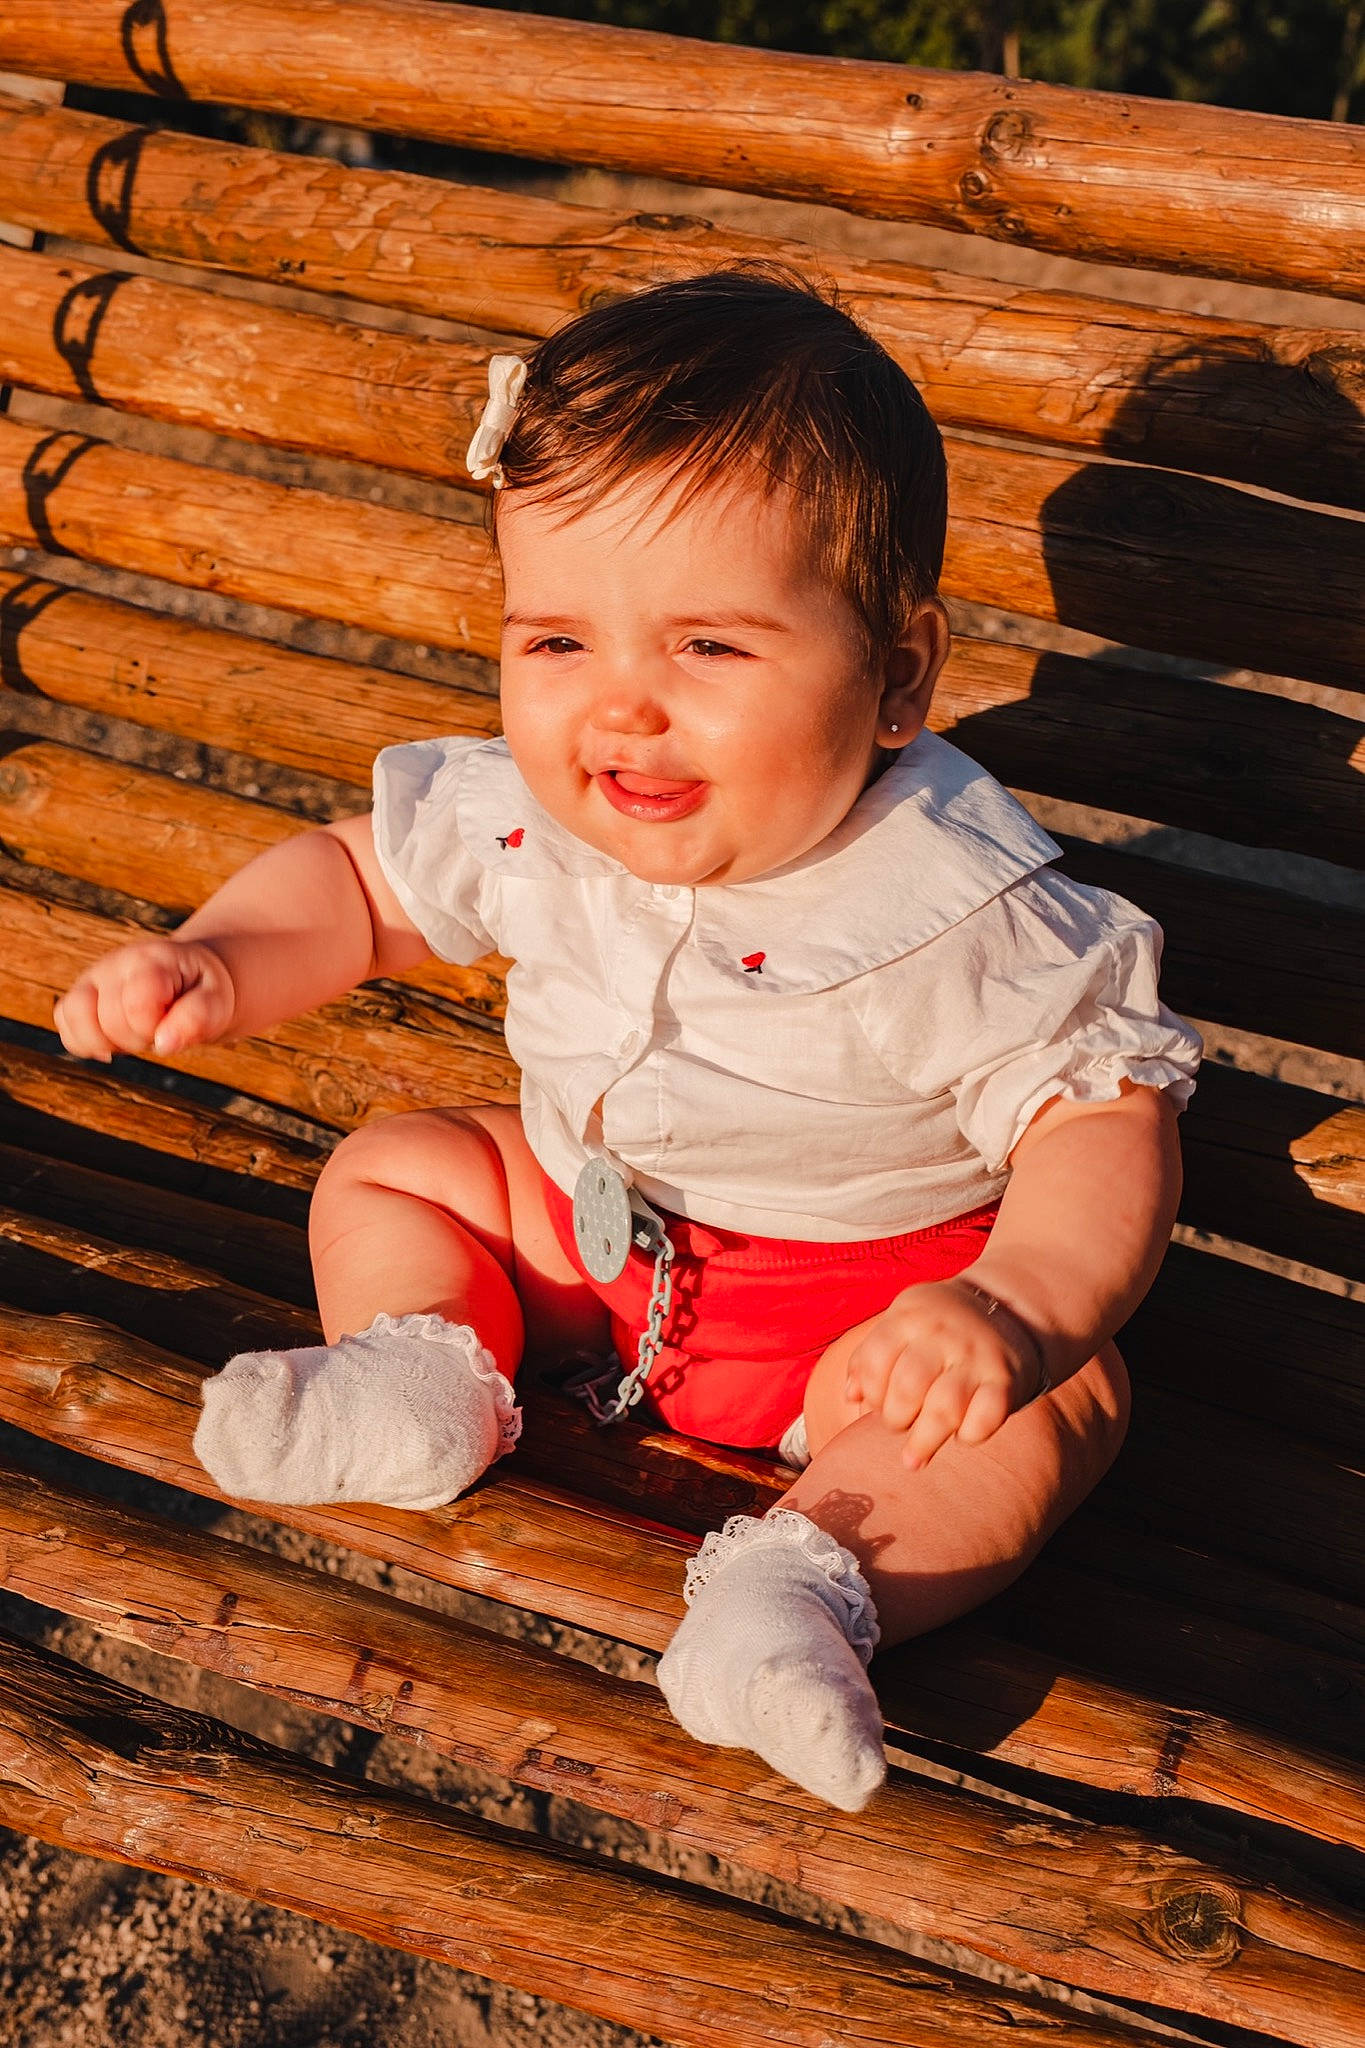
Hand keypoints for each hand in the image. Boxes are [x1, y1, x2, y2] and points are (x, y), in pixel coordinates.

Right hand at [53, 937, 237, 1062]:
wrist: (190, 975)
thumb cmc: (203, 990)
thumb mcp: (217, 1001)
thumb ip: (199, 1018)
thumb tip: (165, 1043)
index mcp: (151, 960)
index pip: (136, 1006)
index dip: (156, 1029)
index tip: (174, 1023)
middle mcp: (114, 963)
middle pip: (109, 1021)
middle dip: (140, 1038)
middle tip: (161, 1027)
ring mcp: (92, 977)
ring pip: (75, 1019)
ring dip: (108, 1042)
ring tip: (136, 1033)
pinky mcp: (80, 994)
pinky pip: (66, 1026)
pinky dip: (87, 1043)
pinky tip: (115, 1041)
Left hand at [843, 1278, 1043, 1468]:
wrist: (1009, 1309)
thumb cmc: (939, 1330)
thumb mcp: (902, 1324)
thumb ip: (872, 1355)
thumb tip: (851, 1396)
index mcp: (910, 1317)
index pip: (876, 1359)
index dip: (871, 1391)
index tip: (877, 1404)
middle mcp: (943, 1334)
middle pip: (908, 1387)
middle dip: (895, 1418)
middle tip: (899, 1425)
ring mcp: (977, 1356)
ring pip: (944, 1408)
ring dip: (924, 1441)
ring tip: (913, 1459)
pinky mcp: (1006, 1380)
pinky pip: (986, 1417)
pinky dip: (970, 1435)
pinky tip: (961, 1437)